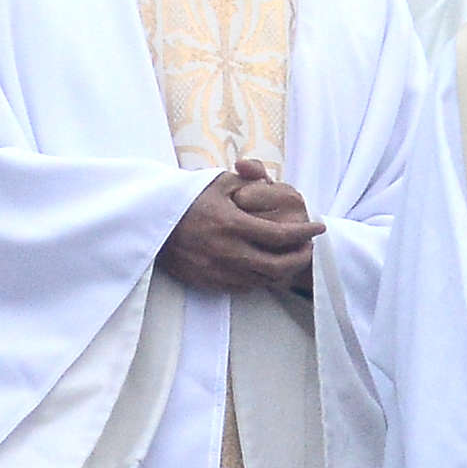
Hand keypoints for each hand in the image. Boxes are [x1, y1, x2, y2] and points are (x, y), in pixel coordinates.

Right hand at [155, 163, 319, 300]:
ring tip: (292, 257)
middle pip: (278, 266)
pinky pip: (244, 287)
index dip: (305, 233)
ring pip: (264, 280)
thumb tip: (270, 181)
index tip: (318, 228)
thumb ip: (247, 180)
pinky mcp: (208, 282)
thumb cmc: (185, 198)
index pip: (281, 235)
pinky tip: (266, 267)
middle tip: (309, 247)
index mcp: (231, 224)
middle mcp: (227, 251)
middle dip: (300, 258)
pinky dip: (261, 279)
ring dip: (283, 271)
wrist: (148, 224)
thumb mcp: (216, 182)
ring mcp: (217, 270)